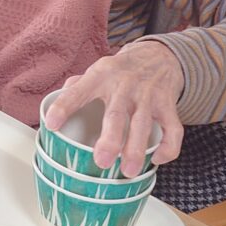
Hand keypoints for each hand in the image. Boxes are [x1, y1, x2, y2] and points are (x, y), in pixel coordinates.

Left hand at [45, 41, 184, 176]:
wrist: (160, 55)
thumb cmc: (121, 69)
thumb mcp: (98, 70)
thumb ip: (77, 87)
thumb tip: (54, 105)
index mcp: (101, 75)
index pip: (79, 91)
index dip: (65, 106)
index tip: (52, 124)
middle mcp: (125, 85)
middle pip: (116, 114)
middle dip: (110, 139)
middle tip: (101, 161)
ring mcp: (148, 95)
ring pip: (143, 125)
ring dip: (136, 149)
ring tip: (128, 171)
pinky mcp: (168, 105)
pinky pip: (173, 129)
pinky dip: (169, 147)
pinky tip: (157, 159)